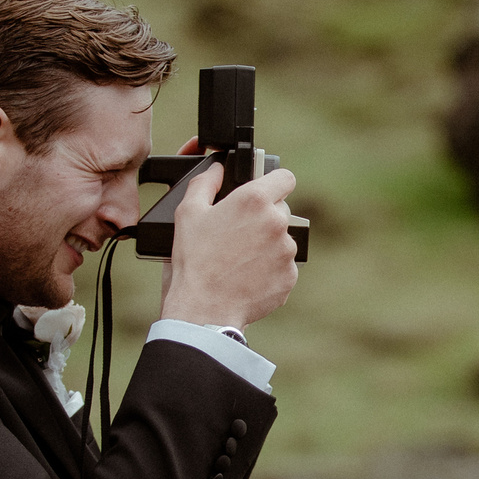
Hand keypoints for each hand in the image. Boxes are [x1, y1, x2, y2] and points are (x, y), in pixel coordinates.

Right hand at [161, 155, 299, 327]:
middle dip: (264, 217)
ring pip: (283, 239)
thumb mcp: (188, 213)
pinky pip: (284, 266)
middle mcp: (277, 222)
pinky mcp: (290, 276)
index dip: (274, 183)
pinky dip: (270, 269)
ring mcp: (287, 251)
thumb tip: (217, 169)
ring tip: (240, 258)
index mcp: (254, 200)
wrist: (205, 309)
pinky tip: (247, 275)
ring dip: (268, 244)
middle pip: (282, 209)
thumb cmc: (194, 261)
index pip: (285, 178)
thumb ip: (205, 183)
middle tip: (240, 232)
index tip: (265, 191)